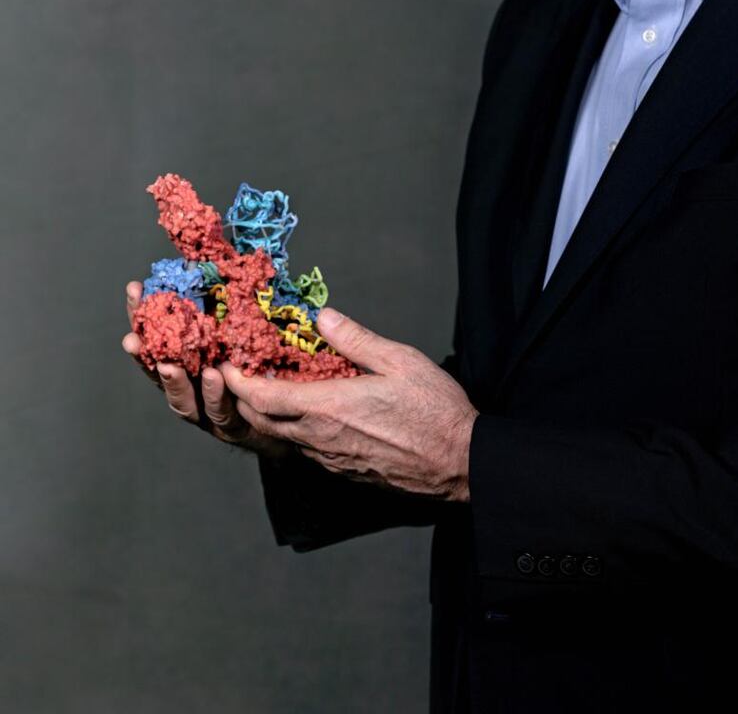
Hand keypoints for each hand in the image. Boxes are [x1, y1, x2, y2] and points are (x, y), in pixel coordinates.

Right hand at [121, 281, 291, 458]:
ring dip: (174, 383)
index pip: (159, 338)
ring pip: (183, 401)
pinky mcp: (232, 427)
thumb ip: (236, 306)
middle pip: (159, 371)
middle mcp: (194, 389)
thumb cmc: (269, 370)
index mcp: (193, 362)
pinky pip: (220, 413)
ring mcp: (209, 412)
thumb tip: (225, 263)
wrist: (293, 418)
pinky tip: (215, 376)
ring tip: (170, 365)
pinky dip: (215, 396)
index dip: (142, 316)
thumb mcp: (251, 332)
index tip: (134, 291)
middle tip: (133, 338)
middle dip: (145, 355)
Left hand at [221, 308, 478, 501]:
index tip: (226, 365)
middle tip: (242, 374)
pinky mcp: (345, 471)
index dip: (238, 382)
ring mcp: (331, 460)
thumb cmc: (435, 412)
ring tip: (273, 389)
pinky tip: (311, 413)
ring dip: (269, 415)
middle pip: (263, 422)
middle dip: (244, 399)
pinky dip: (295, 429)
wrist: (459, 463)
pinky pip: (307, 450)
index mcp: (329, 408)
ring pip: (283, 438)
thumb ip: (355, 339)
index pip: (264, 398)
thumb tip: (322, 317)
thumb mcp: (400, 361)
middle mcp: (321, 439)